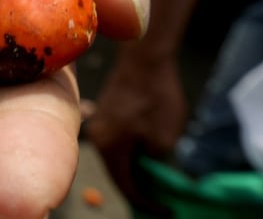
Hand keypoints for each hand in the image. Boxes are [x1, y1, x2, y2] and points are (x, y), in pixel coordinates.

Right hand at [84, 46, 186, 209]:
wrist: (144, 58)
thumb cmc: (156, 97)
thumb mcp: (165, 138)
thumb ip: (155, 161)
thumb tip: (149, 164)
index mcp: (110, 148)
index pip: (126, 186)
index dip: (147, 202)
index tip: (166, 209)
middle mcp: (97, 137)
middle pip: (117, 172)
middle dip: (138, 186)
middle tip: (159, 196)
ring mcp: (98, 122)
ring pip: (116, 155)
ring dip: (134, 166)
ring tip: (154, 174)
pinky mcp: (105, 111)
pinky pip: (116, 139)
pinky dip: (129, 149)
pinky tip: (145, 149)